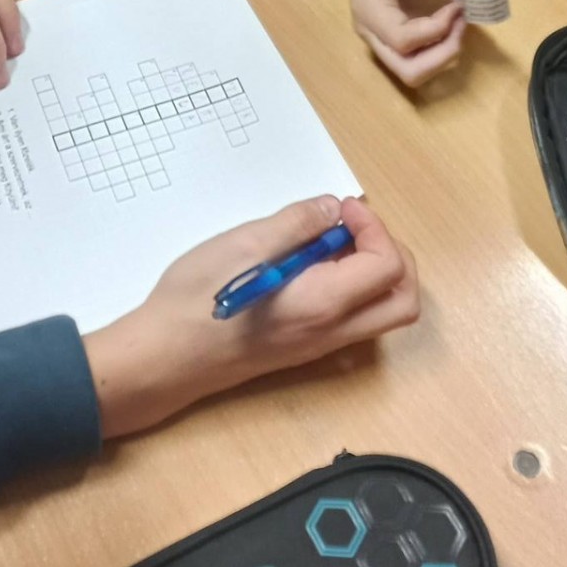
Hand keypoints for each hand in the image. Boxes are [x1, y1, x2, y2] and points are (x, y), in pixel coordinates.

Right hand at [82, 196, 416, 435]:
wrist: (164, 358)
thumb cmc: (197, 299)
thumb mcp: (246, 244)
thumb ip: (298, 223)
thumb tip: (333, 210)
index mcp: (326, 305)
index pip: (389, 265)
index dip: (374, 227)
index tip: (339, 209)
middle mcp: (333, 332)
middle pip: (402, 299)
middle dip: (391, 253)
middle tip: (351, 227)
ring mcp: (320, 346)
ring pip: (379, 311)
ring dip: (371, 270)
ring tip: (327, 242)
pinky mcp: (303, 348)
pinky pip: (351, 318)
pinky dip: (350, 287)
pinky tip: (307, 265)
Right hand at [349, 0, 474, 85]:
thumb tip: (488, 4)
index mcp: (368, 9)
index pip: (403, 40)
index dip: (437, 29)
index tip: (458, 6)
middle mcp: (369, 33)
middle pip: (408, 71)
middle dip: (443, 55)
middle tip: (461, 25)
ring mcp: (378, 41)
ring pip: (413, 73)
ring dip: (442, 56)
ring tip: (457, 24)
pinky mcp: (390, 42)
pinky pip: (416, 62)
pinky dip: (438, 51)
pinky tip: (449, 26)